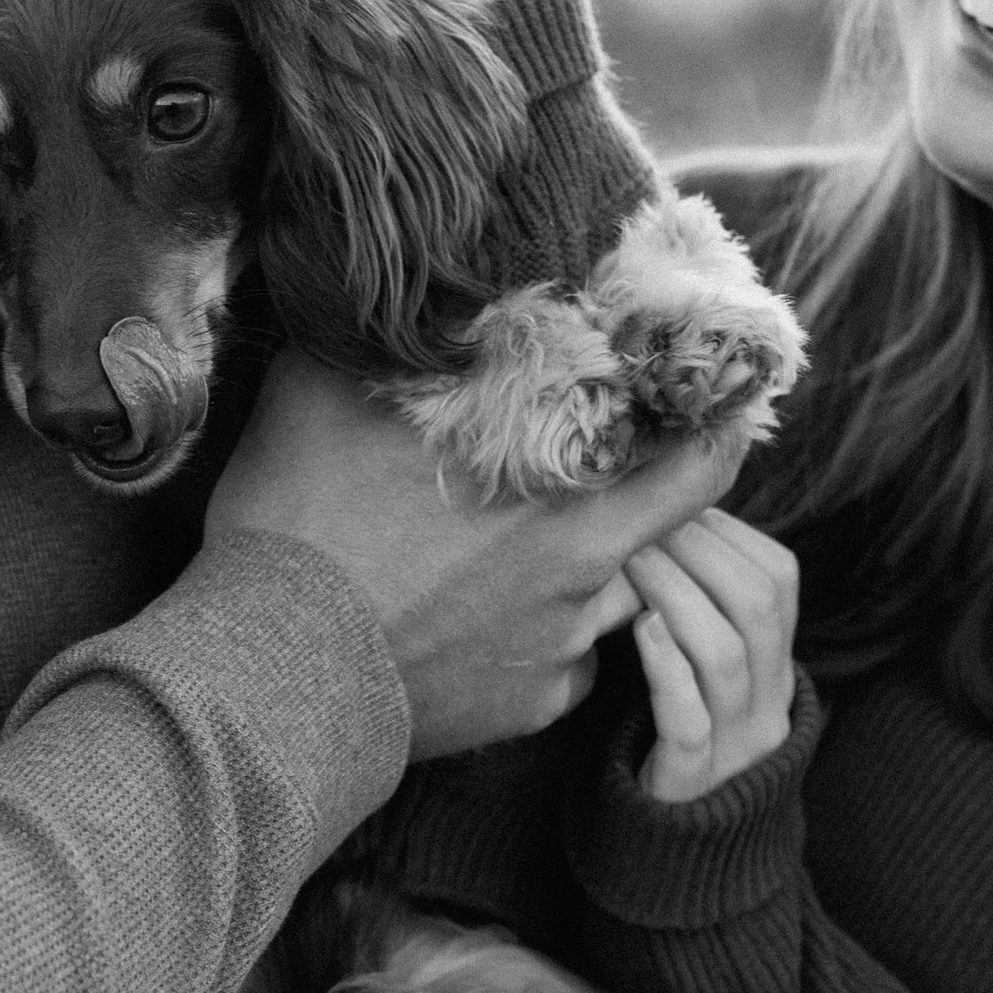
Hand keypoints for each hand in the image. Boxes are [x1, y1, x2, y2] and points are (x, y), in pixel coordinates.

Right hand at [206, 352, 746, 755]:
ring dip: (575, 579)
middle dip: (644, 510)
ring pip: (602, 603)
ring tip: (501, 560)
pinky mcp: (528, 709)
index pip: (697, 460)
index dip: (717, 433)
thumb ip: (382, 339)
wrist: (271, 673)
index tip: (720, 414)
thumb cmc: (298, 522)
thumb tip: (389, 283)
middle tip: (600, 485)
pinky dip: (531, 647)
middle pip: (662, 537)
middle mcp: (583, 571)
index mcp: (563, 489)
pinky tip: (472, 626)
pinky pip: (555, 669)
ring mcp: (560, 648)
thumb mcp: (321, 392)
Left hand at [627, 508, 798, 801]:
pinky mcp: (693, 774)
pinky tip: (641, 630)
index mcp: (778, 661)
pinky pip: (688, 716)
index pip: (778, 576)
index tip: (673, 503)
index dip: (726, 531)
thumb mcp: (709, 662)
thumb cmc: (685, 724)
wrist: (686, 840)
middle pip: (756, 605)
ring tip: (634, 561)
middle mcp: (769, 697)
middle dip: (699, 552)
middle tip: (643, 522)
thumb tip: (670, 513)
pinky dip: (666, 665)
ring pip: (725, 653)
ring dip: (677, 595)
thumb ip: (704, 601)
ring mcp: (736, 738)